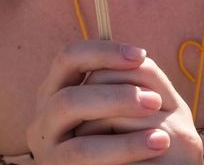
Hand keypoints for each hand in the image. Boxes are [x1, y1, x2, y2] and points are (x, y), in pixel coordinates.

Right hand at [25, 41, 203, 163]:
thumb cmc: (113, 145)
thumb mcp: (107, 114)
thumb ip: (113, 88)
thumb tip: (140, 59)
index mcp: (53, 93)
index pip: (68, 57)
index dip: (103, 51)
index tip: (140, 55)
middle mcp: (42, 118)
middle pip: (68, 94)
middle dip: (115, 95)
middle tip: (155, 102)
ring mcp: (46, 147)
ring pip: (70, 117)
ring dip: (116, 117)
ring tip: (161, 130)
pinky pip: (85, 152)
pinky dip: (123, 147)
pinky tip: (154, 145)